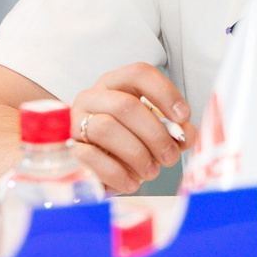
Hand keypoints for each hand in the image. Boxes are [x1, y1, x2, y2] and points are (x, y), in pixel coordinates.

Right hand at [69, 64, 194, 193]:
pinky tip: (132, 182)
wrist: (96, 167)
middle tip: (169, 157)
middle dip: (154, 134)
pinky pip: (90, 156)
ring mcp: (77, 121)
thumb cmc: (130, 142)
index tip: (183, 117)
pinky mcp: (69, 148)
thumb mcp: (156, 133)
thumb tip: (186, 135)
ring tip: (151, 172)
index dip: (164, 93)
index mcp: (117, 84)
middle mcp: (94, 97)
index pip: (139, 74)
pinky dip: (117, 173)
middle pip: (125, 106)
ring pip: (106, 129)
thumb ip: (175, 132)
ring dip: (136, 153)